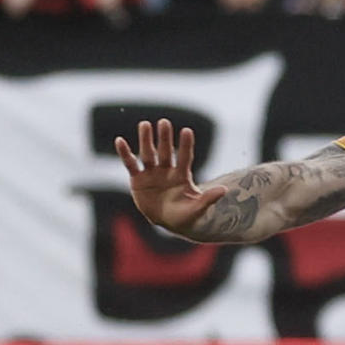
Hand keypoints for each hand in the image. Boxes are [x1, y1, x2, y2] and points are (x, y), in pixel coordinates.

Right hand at [115, 118, 227, 234]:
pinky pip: (131, 164)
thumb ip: (208, 199)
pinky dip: (125, 153)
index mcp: (182, 176)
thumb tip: (224, 190)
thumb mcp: (198, 209)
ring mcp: (152, 174)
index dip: (186, 145)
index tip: (187, 131)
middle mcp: (167, 171)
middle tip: (164, 122)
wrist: (167, 222)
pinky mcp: (138, 179)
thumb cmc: (185, 216)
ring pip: (148, 154)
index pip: (185, 157)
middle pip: (166, 152)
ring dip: (146, 140)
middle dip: (165, 138)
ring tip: (145, 124)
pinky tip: (120, 141)